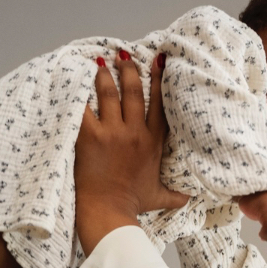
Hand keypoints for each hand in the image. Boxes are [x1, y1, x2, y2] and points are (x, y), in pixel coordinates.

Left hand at [74, 51, 188, 252]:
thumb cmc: (132, 205)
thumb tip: (191, 198)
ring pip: (109, 94)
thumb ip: (176, 195)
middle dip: (129, 69)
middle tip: (122, 54)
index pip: (159, 104)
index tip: (158, 60)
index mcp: (152, 142)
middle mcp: (135, 133)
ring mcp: (112, 133)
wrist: (109, 212)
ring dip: (105, 74)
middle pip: (133, 92)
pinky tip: (75, 78)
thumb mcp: (160, 197)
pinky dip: (79, 92)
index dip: (159, 79)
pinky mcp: (90, 137)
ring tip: (100, 62)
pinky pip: (84, 107)